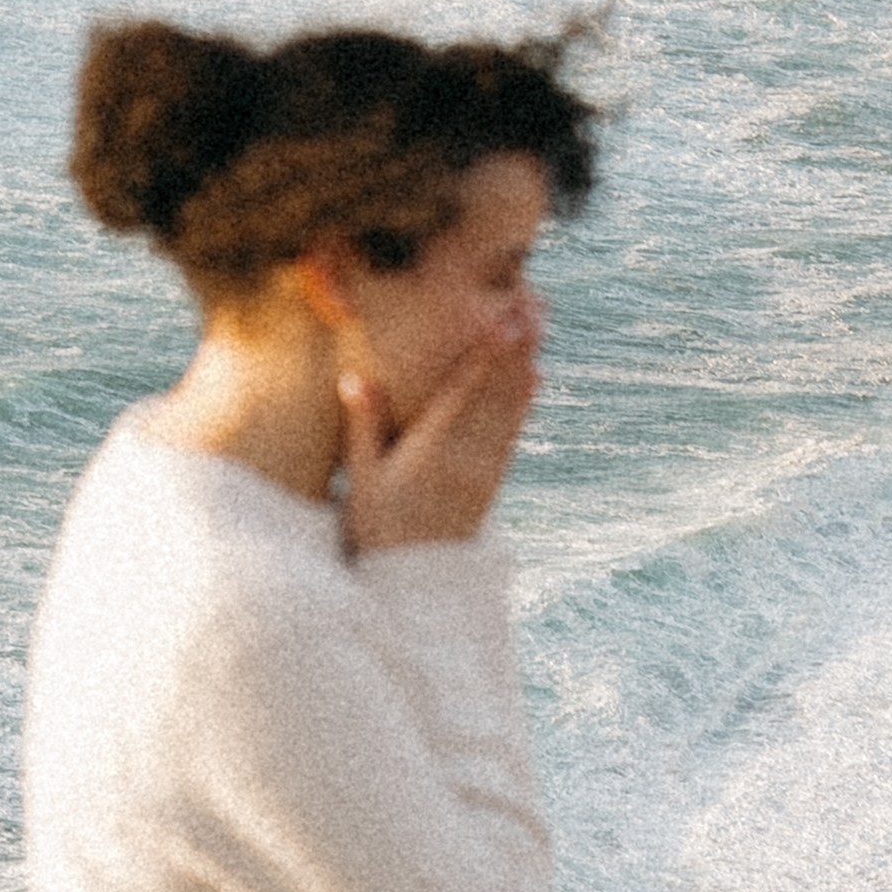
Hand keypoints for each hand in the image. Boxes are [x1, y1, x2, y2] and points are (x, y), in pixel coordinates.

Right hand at [339, 304, 539, 553]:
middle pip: (494, 393)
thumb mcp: (361, 479)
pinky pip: (512, 434)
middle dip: (512, 348)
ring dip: (524, 364)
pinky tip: (535, 377)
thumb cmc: (377, 528)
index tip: (498, 321)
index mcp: (429, 451)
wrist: (414, 585)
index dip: (482, 355)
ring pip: (509, 408)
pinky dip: (524, 403)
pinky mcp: (491, 481)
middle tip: (528, 306)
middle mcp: (464, 457)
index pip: (461, 393)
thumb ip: (362, 426)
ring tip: (537, 327)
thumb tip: (354, 377)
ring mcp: (482, 469)